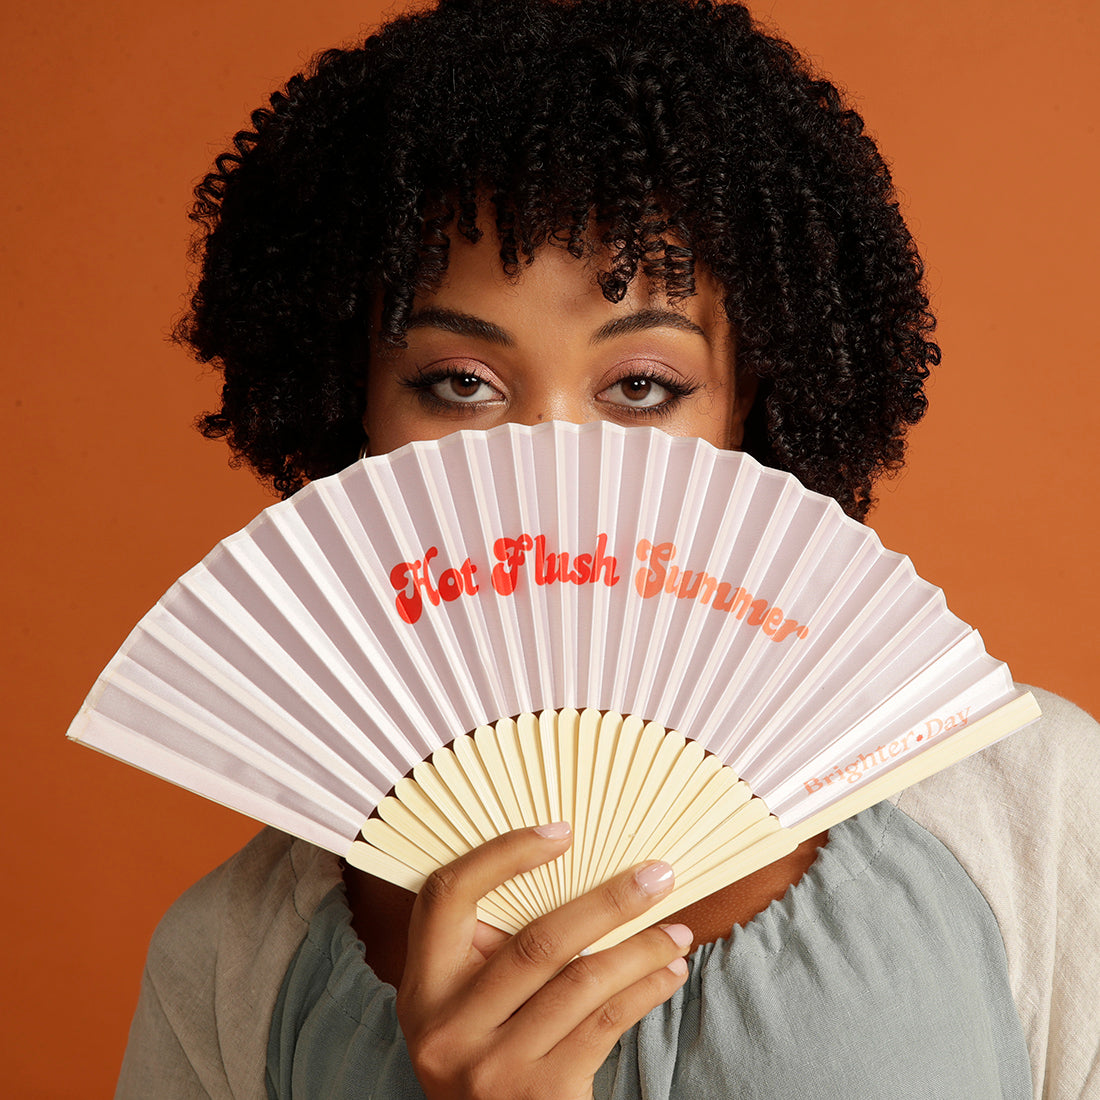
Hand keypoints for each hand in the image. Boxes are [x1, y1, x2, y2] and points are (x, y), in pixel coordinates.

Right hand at [396, 823, 691, 1099]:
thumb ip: (493, 952)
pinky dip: (644, 991)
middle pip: (536, 941)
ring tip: (677, 930)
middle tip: (658, 875)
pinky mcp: (540, 1096)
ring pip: (582, 982)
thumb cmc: (489, 1058)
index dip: (501, 855)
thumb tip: (578, 873)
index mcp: (423, 987)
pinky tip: (668, 973)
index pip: (445, 896)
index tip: (562, 832)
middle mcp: (448, 1027)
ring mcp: (492, 1067)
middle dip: (609, 902)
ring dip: (641, 949)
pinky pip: (605, 1024)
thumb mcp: (467, 1008)